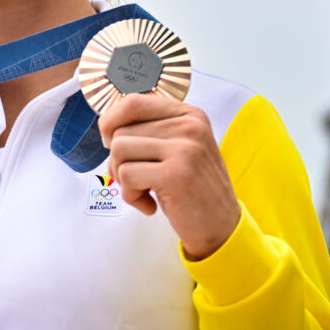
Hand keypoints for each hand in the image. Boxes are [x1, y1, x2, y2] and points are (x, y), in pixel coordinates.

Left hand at [98, 93, 241, 259]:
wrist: (221, 227)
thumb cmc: (192, 190)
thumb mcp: (179, 148)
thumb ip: (152, 131)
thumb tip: (107, 125)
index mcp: (189, 115)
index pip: (133, 102)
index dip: (111, 122)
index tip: (112, 143)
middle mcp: (189, 126)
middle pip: (121, 130)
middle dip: (117, 160)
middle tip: (136, 180)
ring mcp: (185, 149)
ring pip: (119, 150)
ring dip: (123, 179)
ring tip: (144, 191)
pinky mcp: (175, 174)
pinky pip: (127, 175)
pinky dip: (130, 196)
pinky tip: (150, 204)